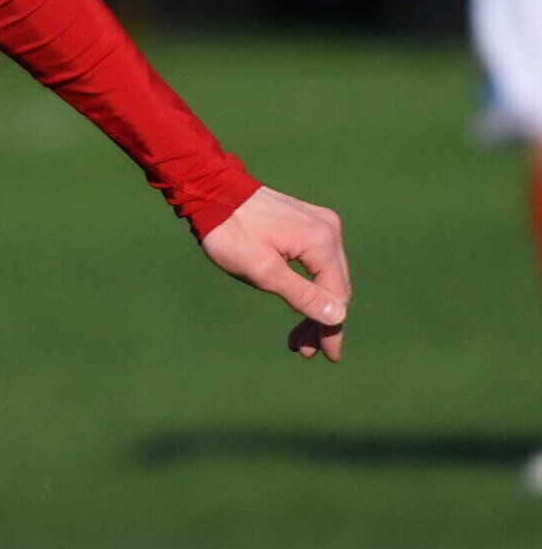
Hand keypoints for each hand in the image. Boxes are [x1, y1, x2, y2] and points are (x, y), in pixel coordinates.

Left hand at [199, 185, 349, 361]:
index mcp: (321, 241)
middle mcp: (329, 230)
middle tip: (302, 350)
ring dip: (314, 306)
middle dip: (321, 321)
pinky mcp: (309, 223)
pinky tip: (297, 306)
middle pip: (335, 287)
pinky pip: (318, 263)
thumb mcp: (262, 272)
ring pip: (327, 276)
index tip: (327, 356)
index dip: (331, 328)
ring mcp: (321, 224)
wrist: (211, 192)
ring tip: (297, 338)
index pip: (336, 295)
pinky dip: (310, 286)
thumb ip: (301, 295)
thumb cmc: (230, 233)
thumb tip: (338, 317)